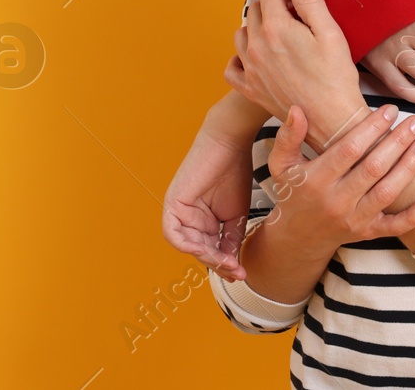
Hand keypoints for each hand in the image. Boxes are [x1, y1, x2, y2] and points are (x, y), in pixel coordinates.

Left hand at [163, 96, 265, 280]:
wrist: (231, 143)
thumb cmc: (235, 171)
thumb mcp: (237, 214)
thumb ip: (231, 239)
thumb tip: (233, 264)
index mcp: (202, 220)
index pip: (209, 250)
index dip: (224, 264)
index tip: (241, 272)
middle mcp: (189, 217)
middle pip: (199, 251)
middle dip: (217, 263)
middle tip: (236, 270)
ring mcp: (179, 210)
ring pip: (187, 246)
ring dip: (206, 257)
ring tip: (227, 261)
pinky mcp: (173, 203)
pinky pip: (172, 234)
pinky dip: (187, 245)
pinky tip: (206, 249)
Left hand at [228, 0, 364, 147]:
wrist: (332, 121)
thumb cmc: (336, 77)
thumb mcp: (332, 33)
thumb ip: (310, 2)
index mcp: (276, 29)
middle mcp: (256, 46)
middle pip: (254, 9)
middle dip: (272, 5)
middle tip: (294, 16)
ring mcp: (251, 68)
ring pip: (241, 33)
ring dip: (256, 28)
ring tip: (278, 35)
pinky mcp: (250, 88)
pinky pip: (232, 66)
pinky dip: (240, 58)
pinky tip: (256, 57)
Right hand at [258, 104, 414, 256]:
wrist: (297, 237)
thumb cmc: (293, 192)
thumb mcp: (282, 164)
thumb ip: (288, 137)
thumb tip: (297, 109)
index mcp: (316, 180)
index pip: (348, 150)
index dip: (371, 129)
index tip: (389, 110)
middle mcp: (336, 201)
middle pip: (373, 168)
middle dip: (398, 142)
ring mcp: (353, 219)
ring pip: (387, 193)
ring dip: (409, 167)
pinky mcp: (367, 233)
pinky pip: (393, 227)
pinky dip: (413, 217)